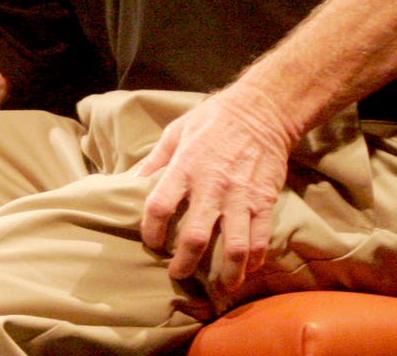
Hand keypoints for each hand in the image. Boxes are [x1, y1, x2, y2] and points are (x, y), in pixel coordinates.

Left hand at [137, 83, 298, 282]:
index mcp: (184, 168)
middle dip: (184, 263)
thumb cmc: (214, 119)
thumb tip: (132, 179)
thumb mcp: (177, 131)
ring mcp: (240, 197)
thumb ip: (156, 159)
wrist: (262, 110)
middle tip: (177, 274)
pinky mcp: (264, 201)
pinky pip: (260, 237)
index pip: (159, 207)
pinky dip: (255, 259)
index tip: (151, 242)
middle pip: (194, 237)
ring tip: (222, 286)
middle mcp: (212, 187)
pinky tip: (248, 269)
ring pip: (234, 246)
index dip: (150, 230)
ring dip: (227, 272)